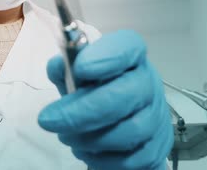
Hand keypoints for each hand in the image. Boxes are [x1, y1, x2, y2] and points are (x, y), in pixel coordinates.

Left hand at [38, 30, 172, 169]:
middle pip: (125, 95)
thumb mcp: (74, 76)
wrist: (115, 126)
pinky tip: (86, 150)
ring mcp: (157, 116)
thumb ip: (65, 69)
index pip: (127, 47)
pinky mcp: (157, 147)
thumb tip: (59, 66)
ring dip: (90, 138)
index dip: (106, 56)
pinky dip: (102, 158)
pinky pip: (131, 159)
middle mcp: (148, 83)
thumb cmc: (94, 93)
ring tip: (67, 136)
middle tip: (50, 120)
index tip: (80, 69)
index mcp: (130, 57)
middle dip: (83, 111)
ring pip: (129, 131)